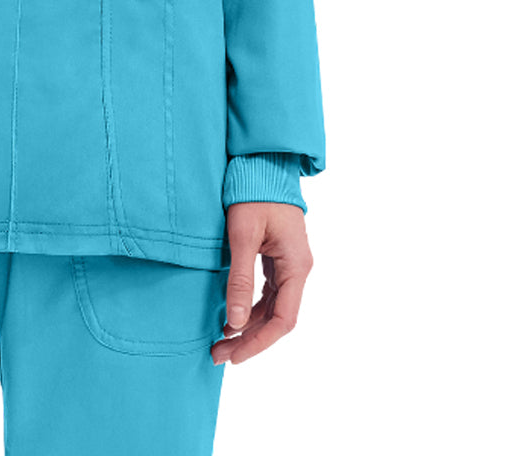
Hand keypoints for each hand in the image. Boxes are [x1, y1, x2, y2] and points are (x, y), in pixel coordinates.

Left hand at [211, 202, 312, 365]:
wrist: (262, 161)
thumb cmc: (253, 192)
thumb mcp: (242, 235)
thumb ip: (239, 279)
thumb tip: (233, 323)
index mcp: (296, 265)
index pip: (283, 319)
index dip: (259, 342)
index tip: (234, 356)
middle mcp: (297, 268)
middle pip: (277, 317)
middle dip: (249, 339)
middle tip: (218, 354)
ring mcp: (289, 262)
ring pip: (272, 307)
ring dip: (248, 325)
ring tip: (220, 341)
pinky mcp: (278, 256)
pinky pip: (268, 292)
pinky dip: (250, 307)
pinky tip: (231, 315)